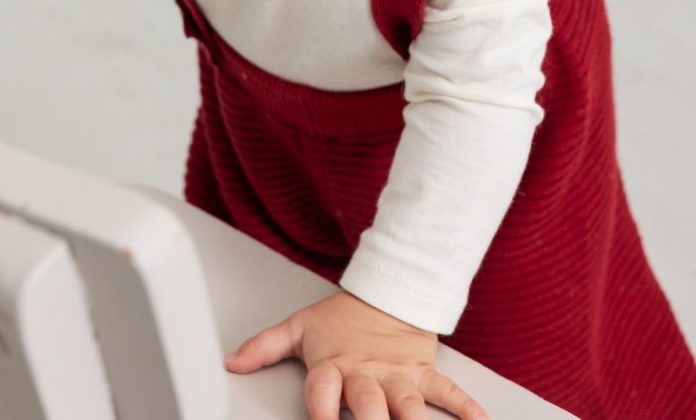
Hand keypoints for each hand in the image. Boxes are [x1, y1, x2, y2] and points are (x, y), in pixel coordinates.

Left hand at [225, 289, 488, 419]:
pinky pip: (447, 392)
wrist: (386, 289)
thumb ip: (265, 347)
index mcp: (333, 366)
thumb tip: (230, 362)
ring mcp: (397, 375)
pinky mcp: (423, 372)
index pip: (322, 394)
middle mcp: (366, 375)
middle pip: (368, 408)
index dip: (318, 417)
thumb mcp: (300, 328)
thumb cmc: (341, 318)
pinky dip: (465, 407)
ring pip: (407, 408)